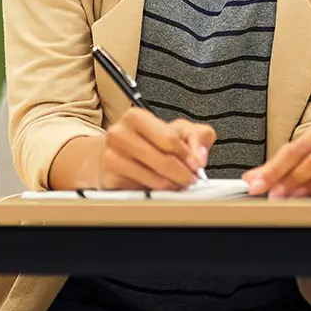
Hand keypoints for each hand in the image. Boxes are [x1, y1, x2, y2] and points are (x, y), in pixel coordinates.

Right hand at [99, 108, 213, 189]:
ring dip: (173, 186)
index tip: (198, 166)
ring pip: (154, 180)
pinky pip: (143, 192)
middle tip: (191, 179)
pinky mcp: (110, 179)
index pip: (170, 139)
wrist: (116, 154)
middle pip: (163, 161)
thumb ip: (196, 136)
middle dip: (184, 174)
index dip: (189, 156)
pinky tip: (161, 189)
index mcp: (135, 117)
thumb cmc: (148, 141)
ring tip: (178, 184)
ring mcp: (111, 158)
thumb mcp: (175, 130)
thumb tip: (200, 157)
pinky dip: (157, 193)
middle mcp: (119, 135)